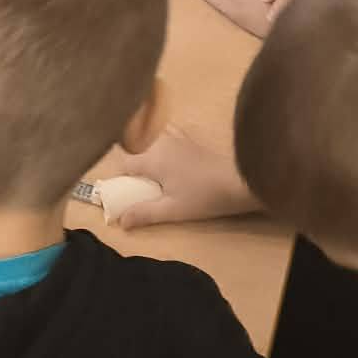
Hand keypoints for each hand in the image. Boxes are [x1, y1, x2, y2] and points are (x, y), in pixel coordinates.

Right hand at [110, 128, 260, 229]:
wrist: (237, 182)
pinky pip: (167, 137)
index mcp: (152, 159)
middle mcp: (160, 142)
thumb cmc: (202, 197)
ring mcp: (176, 137)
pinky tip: (175, 163)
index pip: (124, 163)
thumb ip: (144, 213)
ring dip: (152, 159)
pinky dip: (165, 146)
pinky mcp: (190, 138)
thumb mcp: (172, 210)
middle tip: (148, 191)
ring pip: (152, 144)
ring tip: (162, 180)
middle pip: (138, 154)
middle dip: (138, 171)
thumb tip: (121, 221)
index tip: (127, 192)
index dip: (122, 178)